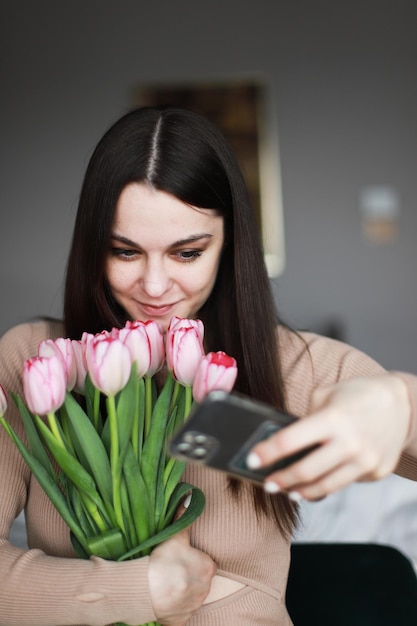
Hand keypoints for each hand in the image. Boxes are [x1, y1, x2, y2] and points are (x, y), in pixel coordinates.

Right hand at [148, 500, 216, 625]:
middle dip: (189, 576)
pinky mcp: (181, 621)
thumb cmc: (162, 562)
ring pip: (191, 596)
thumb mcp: (175, 537)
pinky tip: (164, 598)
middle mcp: (205, 589)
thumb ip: (184, 519)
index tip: (182, 559)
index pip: (205, 563)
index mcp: (207, 568)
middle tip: (173, 570)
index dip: (193, 560)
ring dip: (182, 591)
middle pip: (199, 580)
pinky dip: (174, 607)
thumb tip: (190, 497)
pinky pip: (181, 613)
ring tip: (166, 583)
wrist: (145, 591)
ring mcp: (194, 606)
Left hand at [248, 374, 410, 500]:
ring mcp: (366, 461)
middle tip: (267, 484)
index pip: (291, 440)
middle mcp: (350, 443)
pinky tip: (316, 484)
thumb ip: (306, 419)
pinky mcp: (376, 473)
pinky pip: (344, 484)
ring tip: (288, 491)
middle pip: (305, 472)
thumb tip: (282, 442)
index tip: (251, 459)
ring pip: (325, 487)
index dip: (267, 452)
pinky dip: (327, 484)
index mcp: (333, 419)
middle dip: (280, 480)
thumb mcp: (327, 396)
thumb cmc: (358, 395)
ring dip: (301, 492)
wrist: (403, 405)